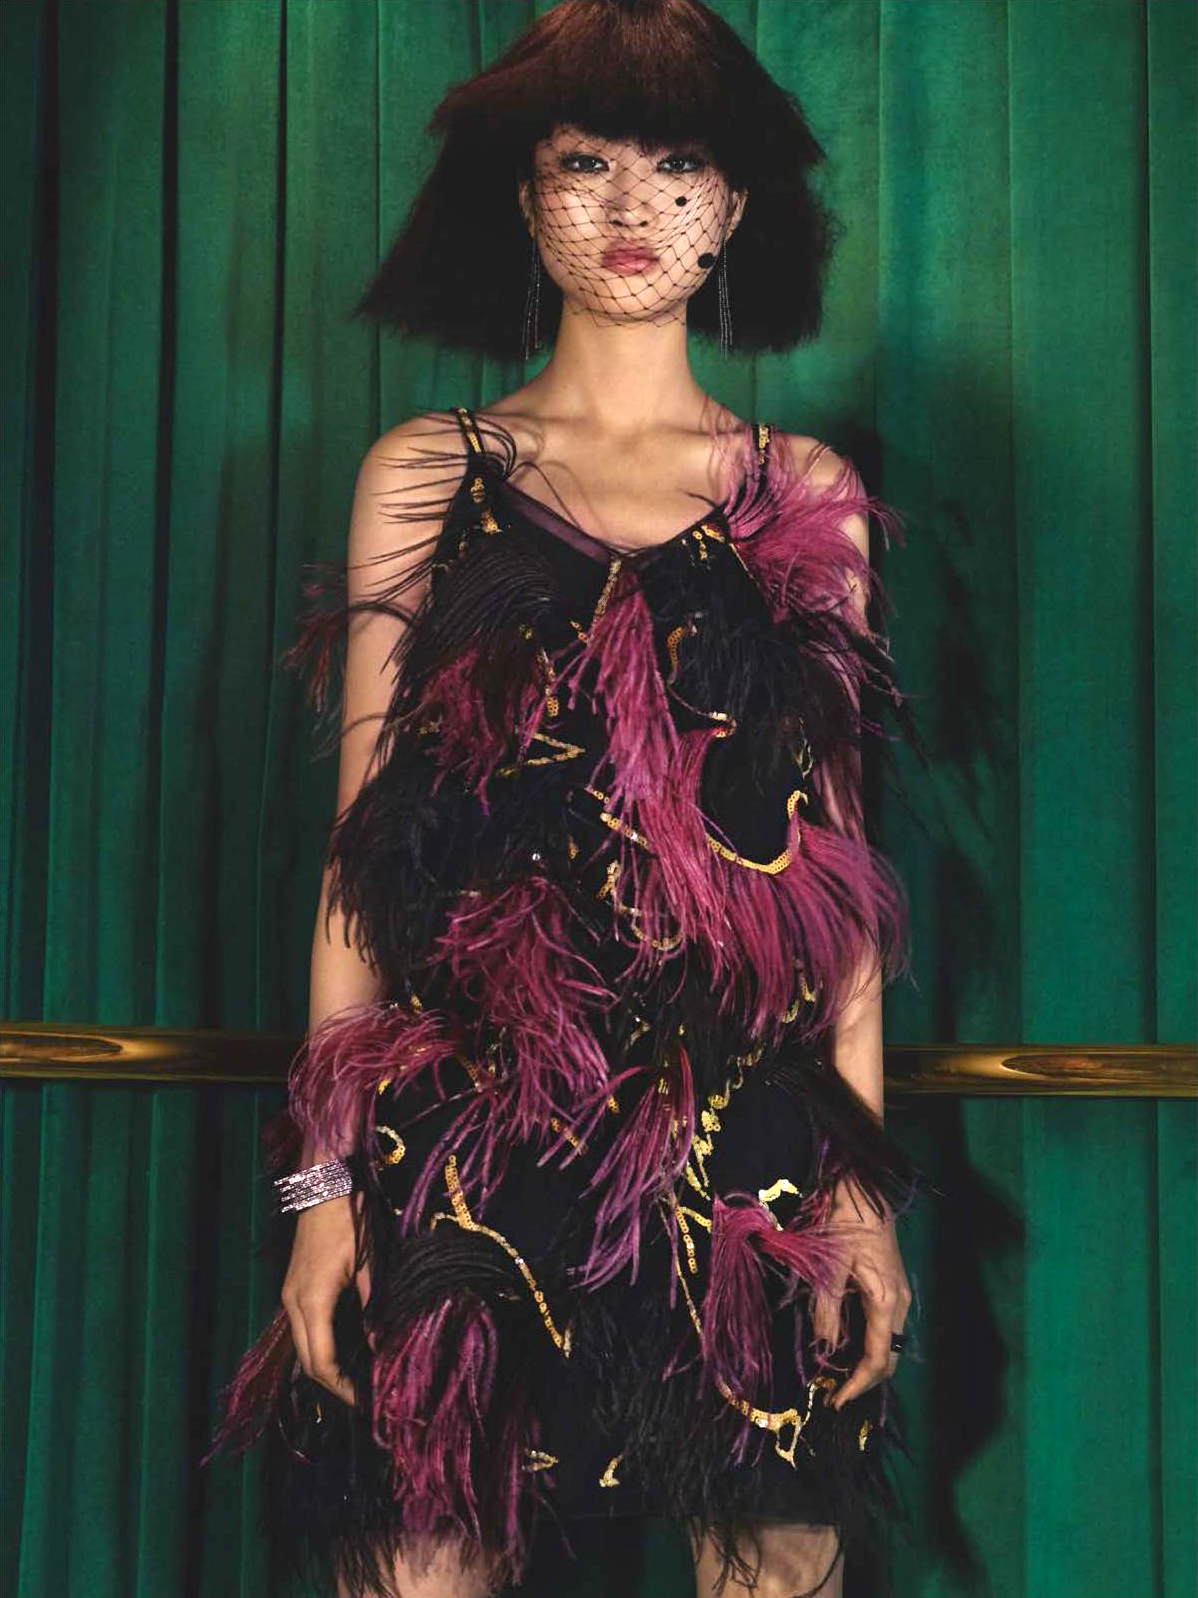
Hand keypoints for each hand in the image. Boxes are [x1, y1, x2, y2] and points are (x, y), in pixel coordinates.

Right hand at [280, 1192, 372, 1409]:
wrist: (322, 1186)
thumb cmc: (349, 1221)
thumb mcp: (368, 1264)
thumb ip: (372, 1308)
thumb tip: (379, 1346)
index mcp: (312, 1301)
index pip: (321, 1361)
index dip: (342, 1386)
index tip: (364, 1401)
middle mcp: (293, 1304)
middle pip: (307, 1361)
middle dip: (332, 1384)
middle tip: (361, 1397)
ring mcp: (289, 1296)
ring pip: (301, 1347)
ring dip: (323, 1368)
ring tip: (353, 1380)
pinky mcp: (292, 1288)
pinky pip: (301, 1329)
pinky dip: (318, 1347)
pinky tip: (339, 1351)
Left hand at [811, 1175, 910, 1410]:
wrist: (864, 1188)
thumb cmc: (845, 1223)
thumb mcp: (829, 1267)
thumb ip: (827, 1310)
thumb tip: (825, 1349)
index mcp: (886, 1303)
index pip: (877, 1361)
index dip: (857, 1386)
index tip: (835, 1401)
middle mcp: (899, 1304)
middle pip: (887, 1357)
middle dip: (863, 1379)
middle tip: (833, 1389)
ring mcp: (898, 1294)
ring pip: (886, 1342)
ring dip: (864, 1360)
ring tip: (835, 1370)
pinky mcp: (891, 1283)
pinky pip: (883, 1325)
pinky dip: (866, 1341)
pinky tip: (844, 1339)